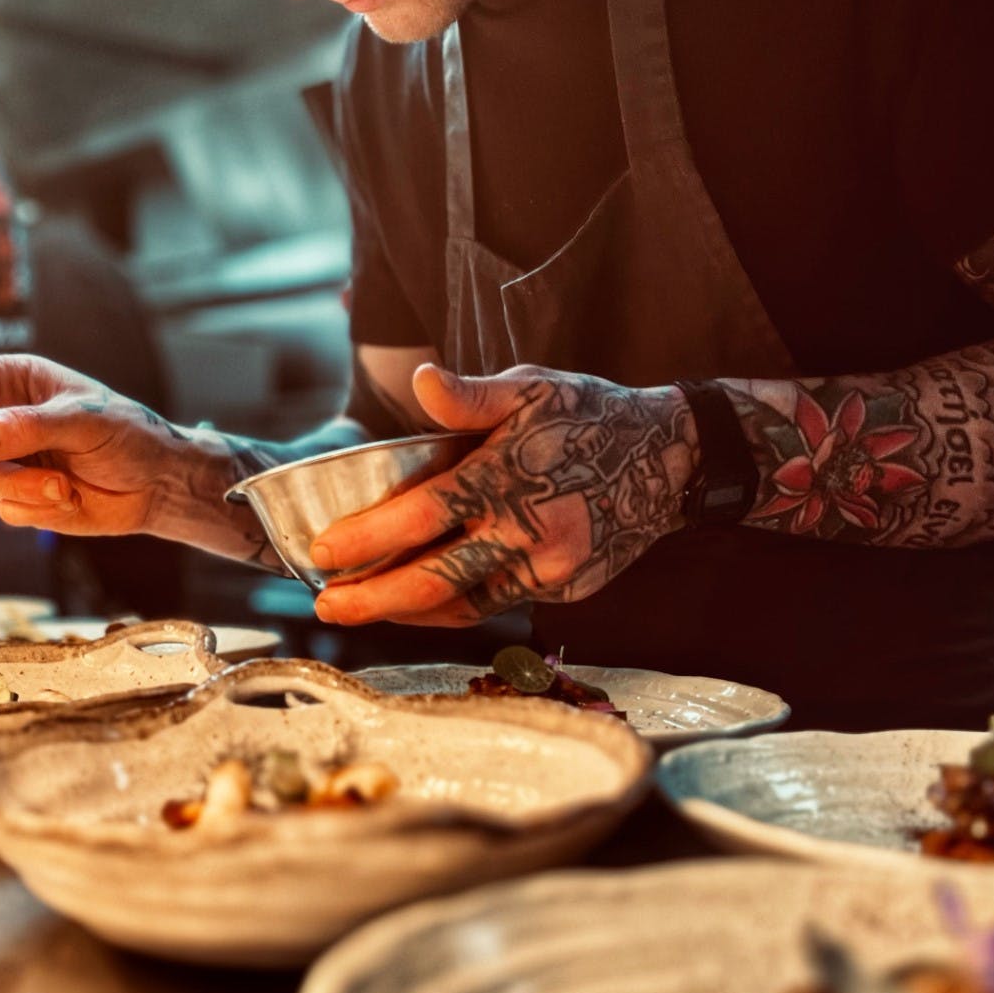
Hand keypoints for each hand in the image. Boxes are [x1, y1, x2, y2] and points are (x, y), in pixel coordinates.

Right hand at [0, 353, 194, 535]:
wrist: (158, 484)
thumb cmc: (130, 435)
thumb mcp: (83, 421)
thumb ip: (27, 427)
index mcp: (16, 382)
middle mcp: (4, 418)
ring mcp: (10, 460)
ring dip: (20, 487)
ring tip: (63, 487)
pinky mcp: (21, 496)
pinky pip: (6, 508)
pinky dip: (37, 509)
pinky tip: (70, 498)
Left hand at [310, 365, 697, 626]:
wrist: (670, 460)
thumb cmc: (589, 415)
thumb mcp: (532, 388)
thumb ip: (470, 397)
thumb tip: (421, 382)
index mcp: (510, 476)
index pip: (424, 516)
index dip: (368, 538)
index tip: (323, 551)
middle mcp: (530, 531)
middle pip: (435, 579)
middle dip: (373, 599)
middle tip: (327, 606)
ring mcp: (551, 568)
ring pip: (465, 604)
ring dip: (407, 611)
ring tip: (362, 607)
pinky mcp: (566, 590)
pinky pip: (497, 604)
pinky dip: (452, 608)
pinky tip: (420, 604)